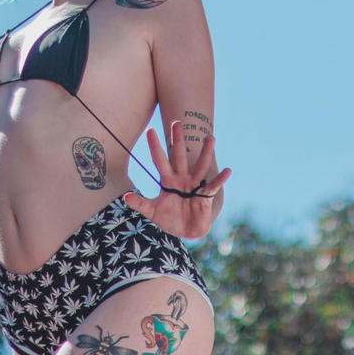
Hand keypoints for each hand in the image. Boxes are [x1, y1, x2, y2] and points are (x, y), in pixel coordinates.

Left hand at [122, 122, 230, 239]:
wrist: (185, 231)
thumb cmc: (169, 218)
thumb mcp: (152, 211)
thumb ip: (140, 203)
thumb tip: (126, 196)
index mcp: (168, 180)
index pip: (159, 160)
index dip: (155, 146)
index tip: (149, 131)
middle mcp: (181, 178)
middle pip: (179, 156)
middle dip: (178, 140)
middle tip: (177, 122)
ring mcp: (194, 185)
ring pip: (199, 166)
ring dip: (205, 153)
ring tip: (210, 138)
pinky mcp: (205, 196)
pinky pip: (213, 186)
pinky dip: (220, 179)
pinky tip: (227, 171)